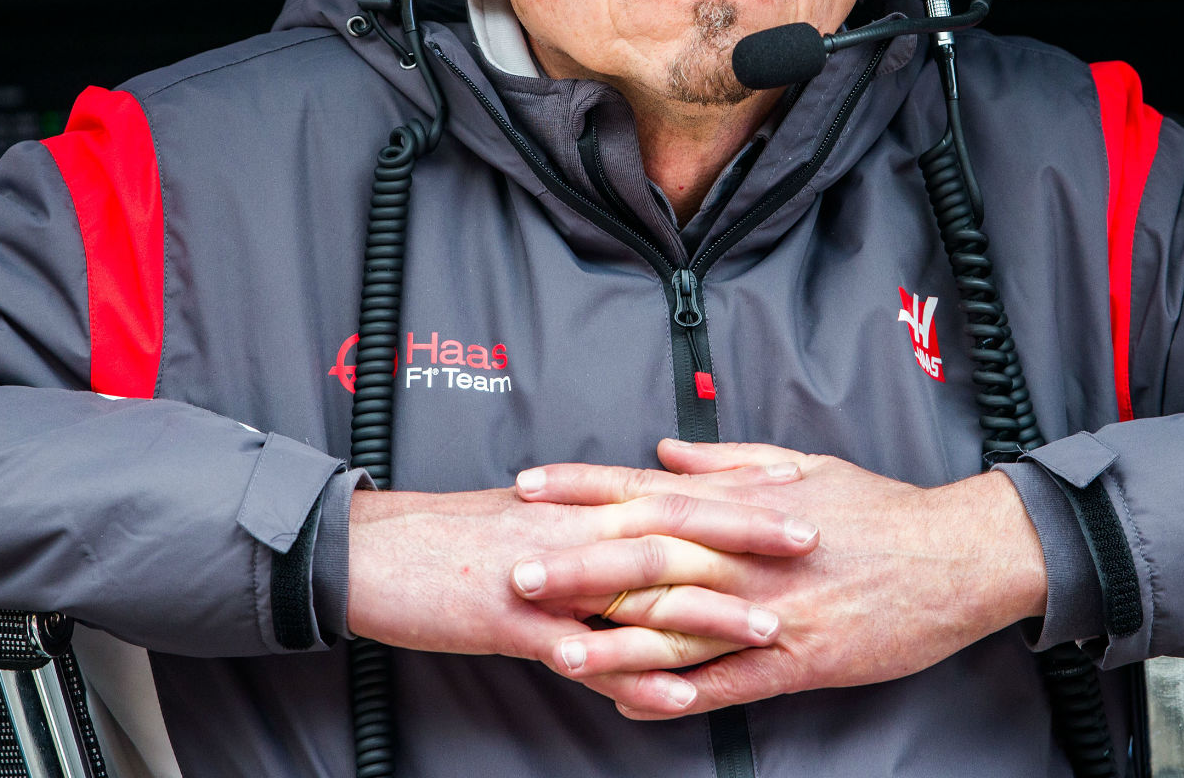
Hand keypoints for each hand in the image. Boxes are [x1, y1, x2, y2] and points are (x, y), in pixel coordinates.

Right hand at [346, 479, 818, 708]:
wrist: (371, 552)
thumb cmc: (447, 540)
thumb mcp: (527, 520)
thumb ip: (587, 524)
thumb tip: (635, 523)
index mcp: (577, 503)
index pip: (672, 489)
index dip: (735, 487)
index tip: (795, 486)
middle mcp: (571, 529)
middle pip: (674, 527)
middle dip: (746, 534)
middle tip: (812, 541)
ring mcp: (544, 576)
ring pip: (639, 590)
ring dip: (708, 611)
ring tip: (768, 628)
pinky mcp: (511, 620)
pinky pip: (580, 653)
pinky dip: (631, 675)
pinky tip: (675, 697)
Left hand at [510, 439, 1047, 718]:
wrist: (956, 557)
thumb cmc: (880, 510)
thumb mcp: (803, 465)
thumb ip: (726, 463)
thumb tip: (661, 452)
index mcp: (742, 505)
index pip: (647, 489)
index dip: (583, 489)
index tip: (527, 485)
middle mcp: (746, 556)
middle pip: (649, 558)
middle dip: (579, 564)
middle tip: (517, 572)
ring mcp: (770, 612)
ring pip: (678, 627)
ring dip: (613, 637)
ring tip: (554, 647)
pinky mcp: (799, 662)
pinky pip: (725, 685)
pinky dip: (676, 695)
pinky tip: (629, 704)